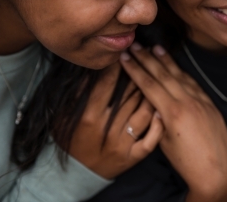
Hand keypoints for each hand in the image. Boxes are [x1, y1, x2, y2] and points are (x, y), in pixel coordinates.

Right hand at [68, 63, 163, 178]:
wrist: (76, 174)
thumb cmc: (70, 140)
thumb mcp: (65, 116)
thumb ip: (78, 94)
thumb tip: (92, 69)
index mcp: (89, 118)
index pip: (106, 85)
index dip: (116, 67)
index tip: (123, 52)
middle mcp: (107, 130)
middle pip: (129, 96)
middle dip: (138, 74)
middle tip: (145, 57)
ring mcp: (122, 144)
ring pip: (143, 113)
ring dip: (151, 94)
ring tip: (157, 76)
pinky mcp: (133, 157)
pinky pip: (151, 139)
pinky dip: (158, 124)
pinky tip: (161, 109)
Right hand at [119, 44, 226, 201]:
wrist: (215, 171)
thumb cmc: (186, 161)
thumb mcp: (163, 141)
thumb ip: (157, 117)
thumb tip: (153, 101)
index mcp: (171, 112)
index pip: (148, 83)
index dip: (135, 69)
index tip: (125, 57)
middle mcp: (187, 102)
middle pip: (163, 74)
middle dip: (147, 58)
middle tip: (136, 45)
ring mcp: (200, 101)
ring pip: (180, 74)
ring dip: (166, 60)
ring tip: (155, 48)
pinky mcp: (210, 104)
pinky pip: (193, 83)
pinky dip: (182, 72)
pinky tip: (175, 66)